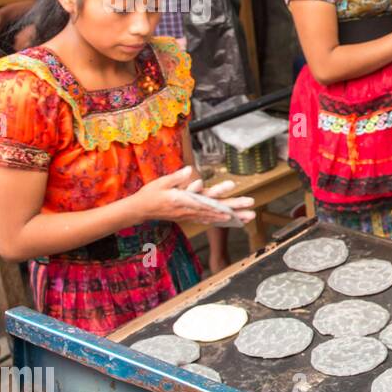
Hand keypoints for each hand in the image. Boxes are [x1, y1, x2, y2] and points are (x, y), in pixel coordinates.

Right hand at [132, 166, 256, 225]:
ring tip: (246, 218)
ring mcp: (189, 215)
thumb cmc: (150, 194)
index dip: (219, 207)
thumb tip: (189, 170)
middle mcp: (189, 210)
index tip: (233, 210)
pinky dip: (219, 220)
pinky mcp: (188, 216)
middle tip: (250, 211)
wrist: (140, 209)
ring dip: (231, 218)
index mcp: (183, 201)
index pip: (205, 204)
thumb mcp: (161, 183)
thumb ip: (176, 178)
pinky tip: (229, 222)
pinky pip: (206, 219)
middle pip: (215, 210)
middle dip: (234, 211)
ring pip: (214, 216)